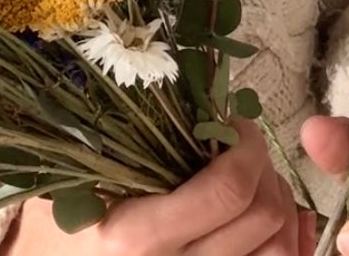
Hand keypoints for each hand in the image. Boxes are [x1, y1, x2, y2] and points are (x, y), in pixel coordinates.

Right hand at [0, 121, 315, 255]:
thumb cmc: (61, 230)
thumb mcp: (84, 183)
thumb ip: (127, 148)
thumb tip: (200, 107)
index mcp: (137, 238)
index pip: (227, 191)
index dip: (247, 148)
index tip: (236, 126)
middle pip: (264, 216)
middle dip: (266, 170)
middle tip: (246, 150)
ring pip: (281, 247)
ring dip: (278, 204)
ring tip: (253, 182)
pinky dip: (287, 238)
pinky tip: (268, 218)